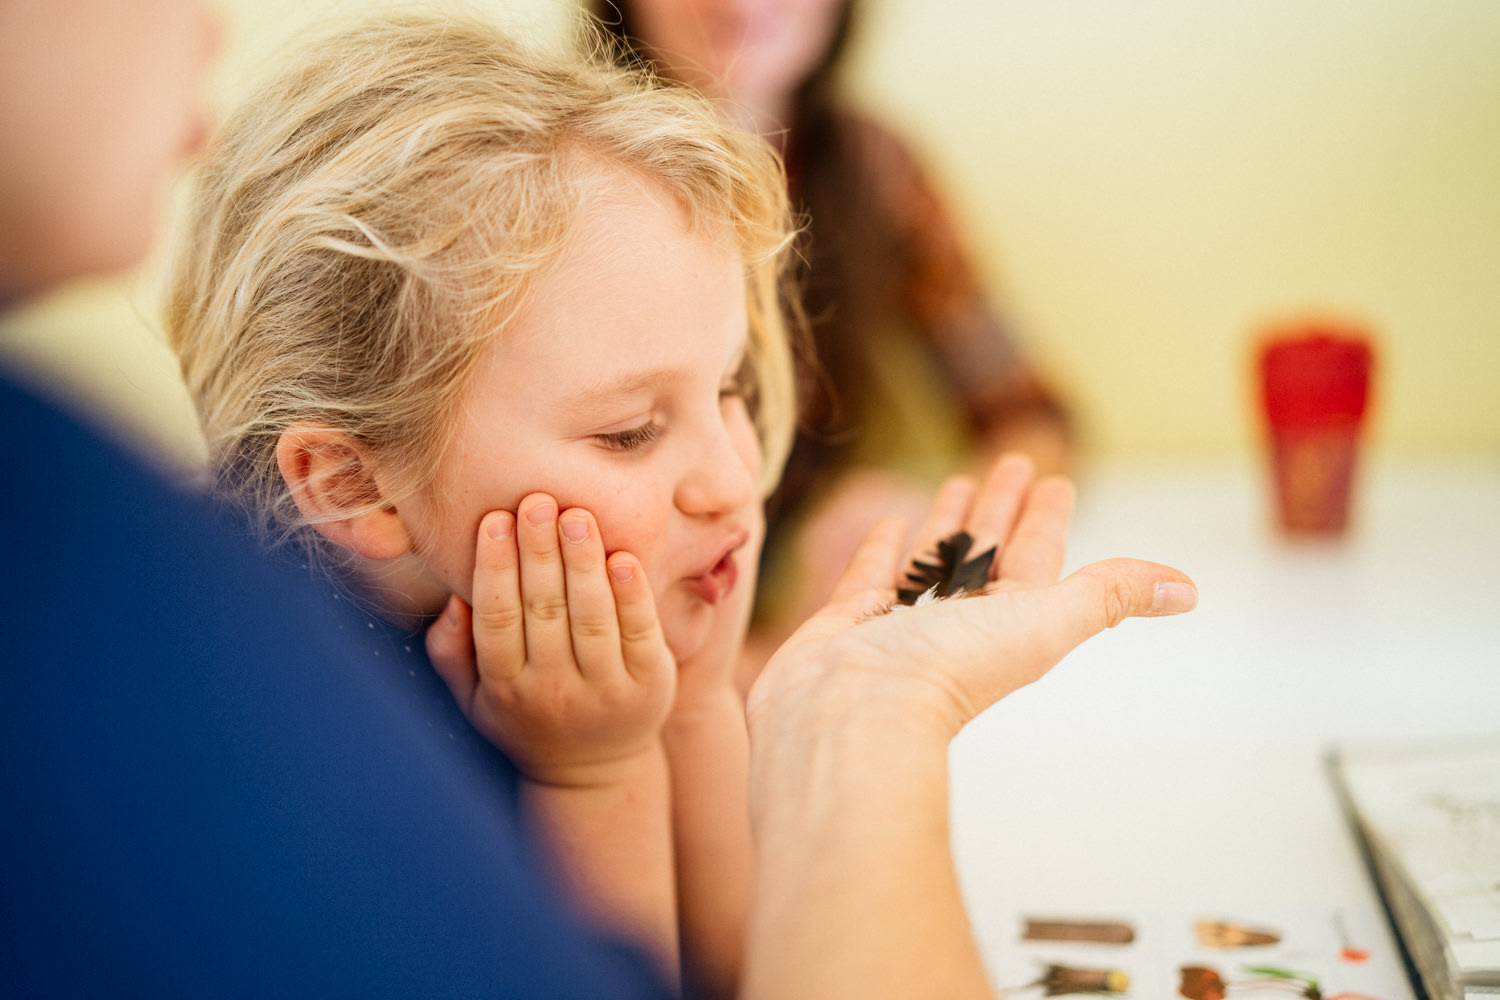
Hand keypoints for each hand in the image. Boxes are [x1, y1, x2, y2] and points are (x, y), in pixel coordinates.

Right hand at [425, 493, 676, 786]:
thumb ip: (451, 652)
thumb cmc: (526, 718)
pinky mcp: (651, 685)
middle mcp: (554, 690)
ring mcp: (605, 690)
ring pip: (592, 616)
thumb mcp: (475, 699)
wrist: (593, 773)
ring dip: (583, 562)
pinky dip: (631, 592)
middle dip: (539, 551)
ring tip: (576, 515)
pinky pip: (640, 631)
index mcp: (506, 688)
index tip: (494, 519)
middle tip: (537, 500)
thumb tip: (455, 599)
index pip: (497, 618)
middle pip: (545, 610)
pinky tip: (621, 556)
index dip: (495, 568)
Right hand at [747, 454, 1197, 739]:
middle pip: (987, 552)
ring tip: (958, 482)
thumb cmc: (947, 673)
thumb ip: (1107, 596)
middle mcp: (956, 624)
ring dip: (948, 521)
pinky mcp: (846, 625)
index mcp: (1006, 623)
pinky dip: (881, 551)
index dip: (1048, 520)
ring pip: (932, 560)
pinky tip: (890, 523)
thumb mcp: (1041, 623)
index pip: (1035, 558)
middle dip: (1002, 509)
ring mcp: (899, 625)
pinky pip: (870, 578)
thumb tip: (1189, 591)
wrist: (851, 714)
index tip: (1058, 482)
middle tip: (1013, 462)